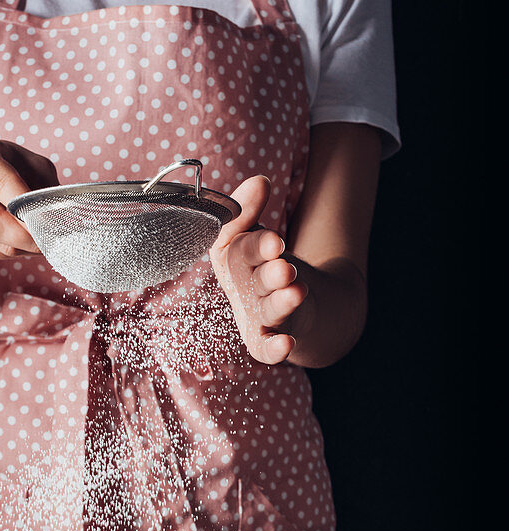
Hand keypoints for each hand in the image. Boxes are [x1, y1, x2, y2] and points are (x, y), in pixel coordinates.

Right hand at [0, 138, 57, 258]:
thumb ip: (43, 185)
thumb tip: (59, 219)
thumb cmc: (2, 168)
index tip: (50, 224)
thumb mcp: (26, 162)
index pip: (4, 185)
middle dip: (27, 238)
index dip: (28, 209)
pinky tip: (18, 238)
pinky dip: (12, 250)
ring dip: (23, 248)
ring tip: (38, 239)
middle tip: (49, 242)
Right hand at [210, 176, 309, 363]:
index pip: (239, 249)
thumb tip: (260, 181)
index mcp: (233, 259)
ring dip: (280, 302)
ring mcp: (256, 315)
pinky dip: (274, 348)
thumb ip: (250, 209)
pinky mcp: (267, 339)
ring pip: (267, 310)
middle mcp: (242, 289)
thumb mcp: (254, 233)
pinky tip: (287, 345)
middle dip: (269, 274)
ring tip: (296, 291)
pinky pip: (266, 348)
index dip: (256, 246)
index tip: (276, 242)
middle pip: (255, 280)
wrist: (291, 299)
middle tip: (285, 268)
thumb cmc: (262, 262)